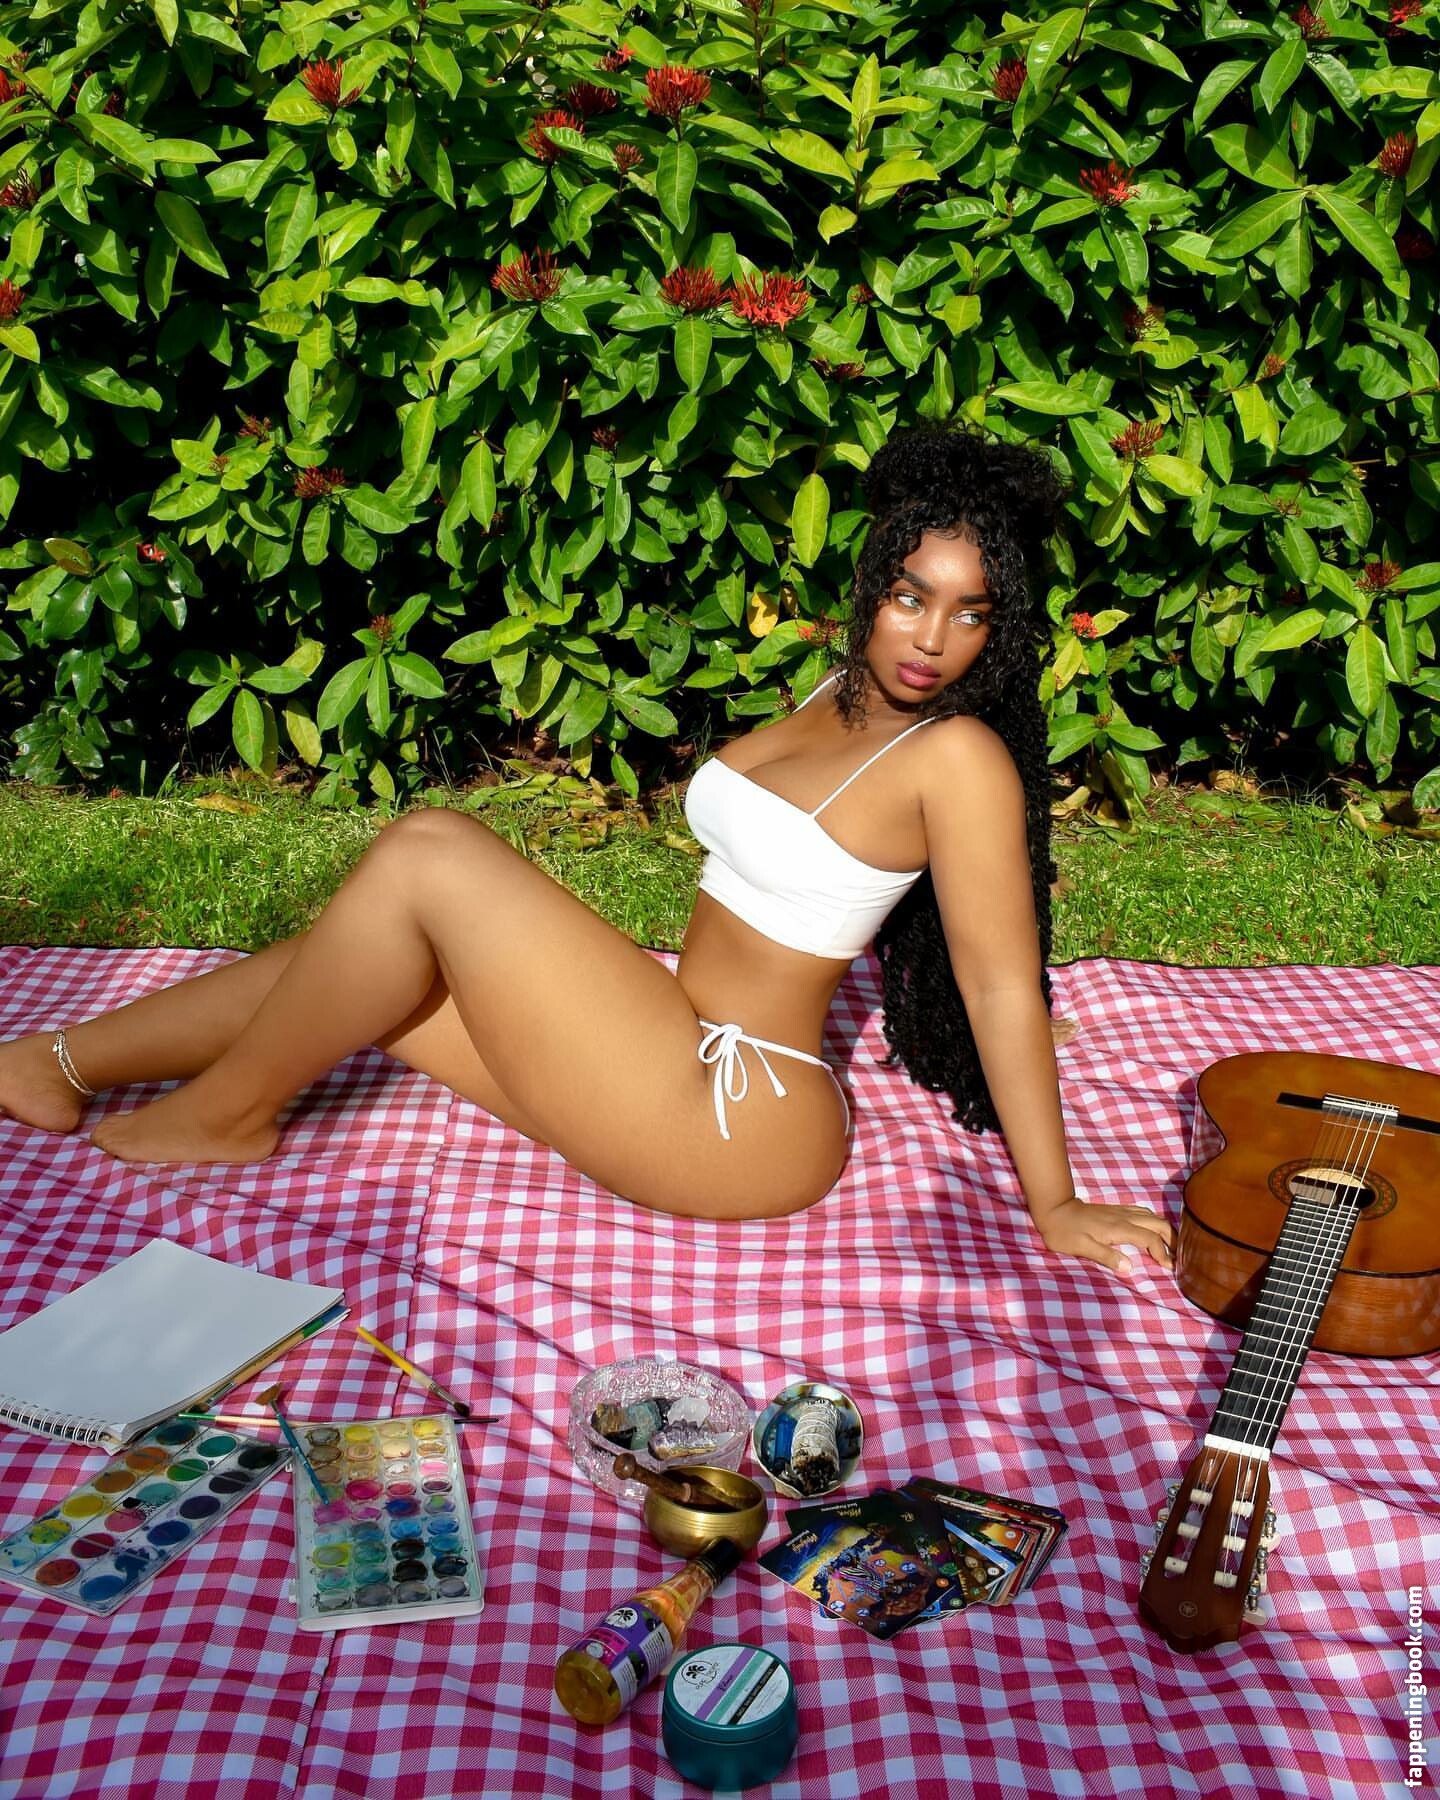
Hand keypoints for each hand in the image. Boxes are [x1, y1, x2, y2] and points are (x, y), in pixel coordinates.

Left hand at [1035, 1197, 1172, 1276]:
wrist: (1054, 1209)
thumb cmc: (1065, 1232)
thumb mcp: (1082, 1248)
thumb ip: (1106, 1256)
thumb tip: (1129, 1267)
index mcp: (1119, 1228)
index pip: (1150, 1238)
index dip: (1162, 1252)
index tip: (1169, 1267)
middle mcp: (1124, 1217)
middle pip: (1158, 1223)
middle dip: (1172, 1239)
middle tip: (1179, 1256)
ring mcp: (1121, 1211)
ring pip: (1152, 1216)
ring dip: (1165, 1230)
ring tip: (1171, 1247)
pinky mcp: (1117, 1210)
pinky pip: (1143, 1213)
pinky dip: (1154, 1222)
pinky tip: (1154, 1231)